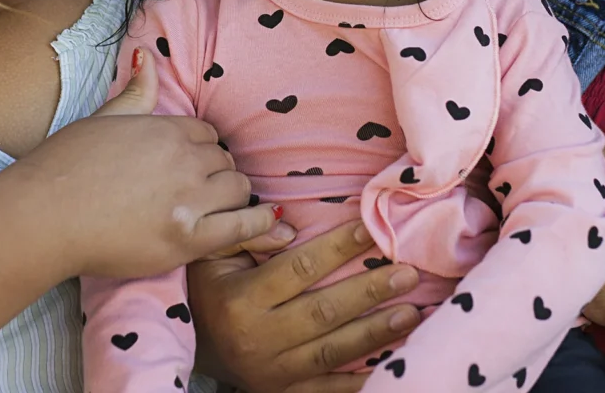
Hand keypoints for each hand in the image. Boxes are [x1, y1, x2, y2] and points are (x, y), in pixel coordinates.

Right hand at [11, 49, 280, 280]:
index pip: (208, 134)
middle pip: (224, 161)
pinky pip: (240, 227)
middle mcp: (183, 159)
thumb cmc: (64, 166)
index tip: (191, 164)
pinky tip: (270, 225)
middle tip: (198, 189)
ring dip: (230, 196)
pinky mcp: (186, 238)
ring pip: (237, 189)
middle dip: (216, 172)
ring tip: (213, 208)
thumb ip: (136, 90)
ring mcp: (187, 198)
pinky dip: (258, 226)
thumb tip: (145, 55)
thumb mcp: (104, 118)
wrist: (42, 216)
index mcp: (167, 128)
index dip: (202, 150)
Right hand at [189, 221, 421, 392]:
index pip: (299, 269)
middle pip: (323, 312)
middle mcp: (259, 338)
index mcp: (242, 299)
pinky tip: (390, 362)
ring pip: (332, 352)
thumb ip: (248, 233)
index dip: (337, 247)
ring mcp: (274, 372)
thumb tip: (289, 227)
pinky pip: (328, 390)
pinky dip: (360, 380)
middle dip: (369, 292)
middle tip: (407, 271)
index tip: (371, 229)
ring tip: (412, 312)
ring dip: (375, 333)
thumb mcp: (214, 252)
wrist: (193, 344)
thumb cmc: (209, 286)